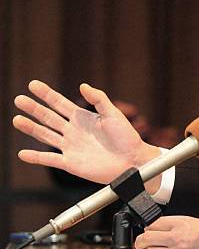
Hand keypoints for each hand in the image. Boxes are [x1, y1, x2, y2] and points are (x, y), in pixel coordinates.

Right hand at [13, 80, 160, 187]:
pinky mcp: (70, 163)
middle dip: (34, 108)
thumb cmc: (126, 136)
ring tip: (16, 119)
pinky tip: (22, 153)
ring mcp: (70, 147)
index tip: (33, 84)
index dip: (46, 94)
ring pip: (45, 135)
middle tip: (18, 99)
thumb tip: (83, 86)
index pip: (60, 103)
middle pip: (48, 117)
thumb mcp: (113, 114)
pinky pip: (49, 159)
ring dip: (30, 128)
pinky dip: (36, 157)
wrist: (132, 160)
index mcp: (83, 117)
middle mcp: (73, 131)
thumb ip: (99, 99)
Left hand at [134, 216, 198, 248]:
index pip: (154, 223)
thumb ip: (180, 224)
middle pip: (146, 238)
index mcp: (181, 223)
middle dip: (141, 241)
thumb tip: (166, 228)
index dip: (149, 227)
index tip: (149, 231)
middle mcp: (174, 237)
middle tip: (142, 243)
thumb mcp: (197, 222)